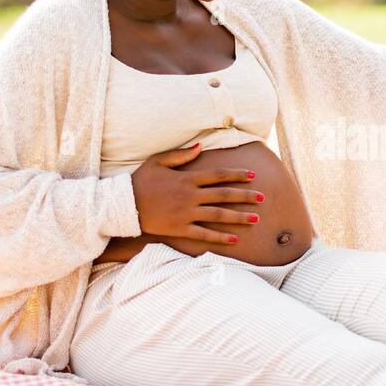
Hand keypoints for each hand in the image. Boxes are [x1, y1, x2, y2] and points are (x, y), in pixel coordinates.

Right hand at [128, 143, 263, 246]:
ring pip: (218, 215)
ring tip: (256, 219)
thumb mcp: (158, 162)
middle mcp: (190, 196)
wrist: (123, 204)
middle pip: (223, 195)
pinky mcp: (179, 228)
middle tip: (262, 197)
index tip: (252, 175)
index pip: (217, 175)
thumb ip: (180, 155)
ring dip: (238, 217)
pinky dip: (219, 237)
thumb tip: (200, 147)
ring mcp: (186, 213)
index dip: (236, 175)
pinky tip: (234, 239)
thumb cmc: (140, 181)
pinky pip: (203, 234)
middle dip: (245, 196)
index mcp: (187, 178)